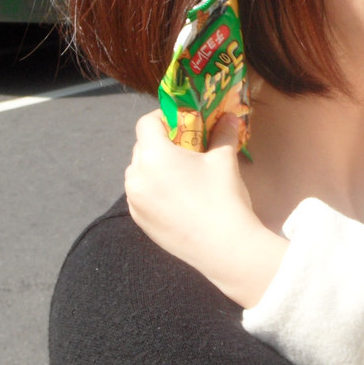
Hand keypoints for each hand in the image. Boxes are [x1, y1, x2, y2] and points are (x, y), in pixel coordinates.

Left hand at [125, 111, 285, 308]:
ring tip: (182, 174)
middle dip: (162, 142)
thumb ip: (223, 134)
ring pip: (139, 173)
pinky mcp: (139, 222)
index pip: (146, 123)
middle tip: (188, 147)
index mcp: (154, 156)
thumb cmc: (222, 198)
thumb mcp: (224, 160)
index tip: (184, 121)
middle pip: (141, 147)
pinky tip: (178, 197)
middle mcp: (136, 176)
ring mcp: (134, 202)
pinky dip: (154, 189)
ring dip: (155, 166)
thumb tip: (229, 117)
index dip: (164, 117)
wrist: (224, 248)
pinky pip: (140, 195)